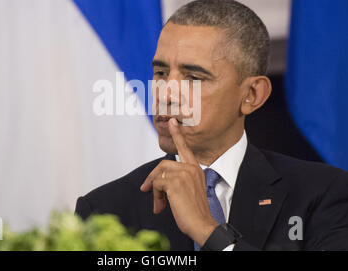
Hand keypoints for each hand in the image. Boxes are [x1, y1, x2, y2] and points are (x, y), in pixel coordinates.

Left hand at [140, 118, 218, 245]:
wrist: (202, 224)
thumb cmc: (194, 212)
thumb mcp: (186, 192)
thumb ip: (175, 182)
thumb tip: (156, 184)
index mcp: (195, 169)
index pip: (184, 148)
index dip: (177, 134)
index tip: (172, 121)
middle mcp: (191, 168)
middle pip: (162, 165)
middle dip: (152, 179)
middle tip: (145, 190)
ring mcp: (184, 173)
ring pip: (159, 175)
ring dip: (155, 192)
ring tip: (159, 205)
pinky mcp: (176, 182)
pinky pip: (157, 184)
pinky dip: (156, 196)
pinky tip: (161, 206)